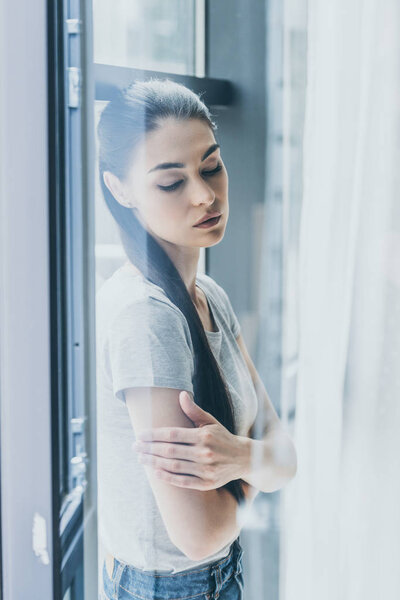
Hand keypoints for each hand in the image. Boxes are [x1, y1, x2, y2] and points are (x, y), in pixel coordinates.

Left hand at [132, 391, 250, 489]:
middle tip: (134, 447)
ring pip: (173, 466)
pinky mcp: (207, 483)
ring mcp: (206, 469)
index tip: (140, 435)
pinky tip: (155, 472)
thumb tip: (181, 395)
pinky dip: (167, 477)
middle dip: (149, 449)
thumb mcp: (211, 421)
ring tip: (141, 458)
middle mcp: (205, 452)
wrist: (244, 458)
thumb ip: (194, 410)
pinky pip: (183, 481)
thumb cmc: (222, 437)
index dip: (154, 435)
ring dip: (154, 462)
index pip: (173, 434)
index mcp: (204, 435)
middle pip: (170, 451)